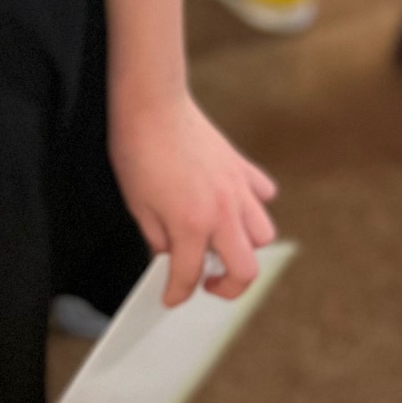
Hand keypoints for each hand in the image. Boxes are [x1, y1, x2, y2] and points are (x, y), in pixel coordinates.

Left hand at [109, 92, 278, 307]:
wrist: (151, 104)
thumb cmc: (138, 150)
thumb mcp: (137, 205)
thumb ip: (157, 238)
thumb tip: (170, 255)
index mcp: (191, 225)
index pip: (189, 276)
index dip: (177, 294)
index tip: (171, 298)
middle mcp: (222, 212)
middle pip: (245, 270)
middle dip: (228, 287)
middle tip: (208, 282)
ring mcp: (237, 189)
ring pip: (263, 234)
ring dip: (245, 247)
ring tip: (221, 242)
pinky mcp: (241, 167)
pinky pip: (262, 195)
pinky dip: (253, 205)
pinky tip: (233, 204)